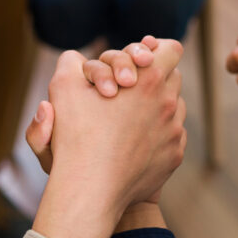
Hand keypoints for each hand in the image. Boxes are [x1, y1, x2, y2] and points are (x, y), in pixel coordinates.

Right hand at [29, 39, 186, 237]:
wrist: (90, 189)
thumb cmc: (75, 137)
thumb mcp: (61, 88)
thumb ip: (70, 63)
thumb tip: (77, 57)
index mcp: (149, 79)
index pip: (170, 48)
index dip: (154, 50)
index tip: (139, 59)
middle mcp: (169, 103)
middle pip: (173, 76)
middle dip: (154, 78)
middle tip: (129, 87)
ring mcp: (174, 132)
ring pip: (175, 106)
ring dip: (158, 105)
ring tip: (130, 115)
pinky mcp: (173, 156)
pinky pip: (173, 135)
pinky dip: (158, 133)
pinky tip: (135, 140)